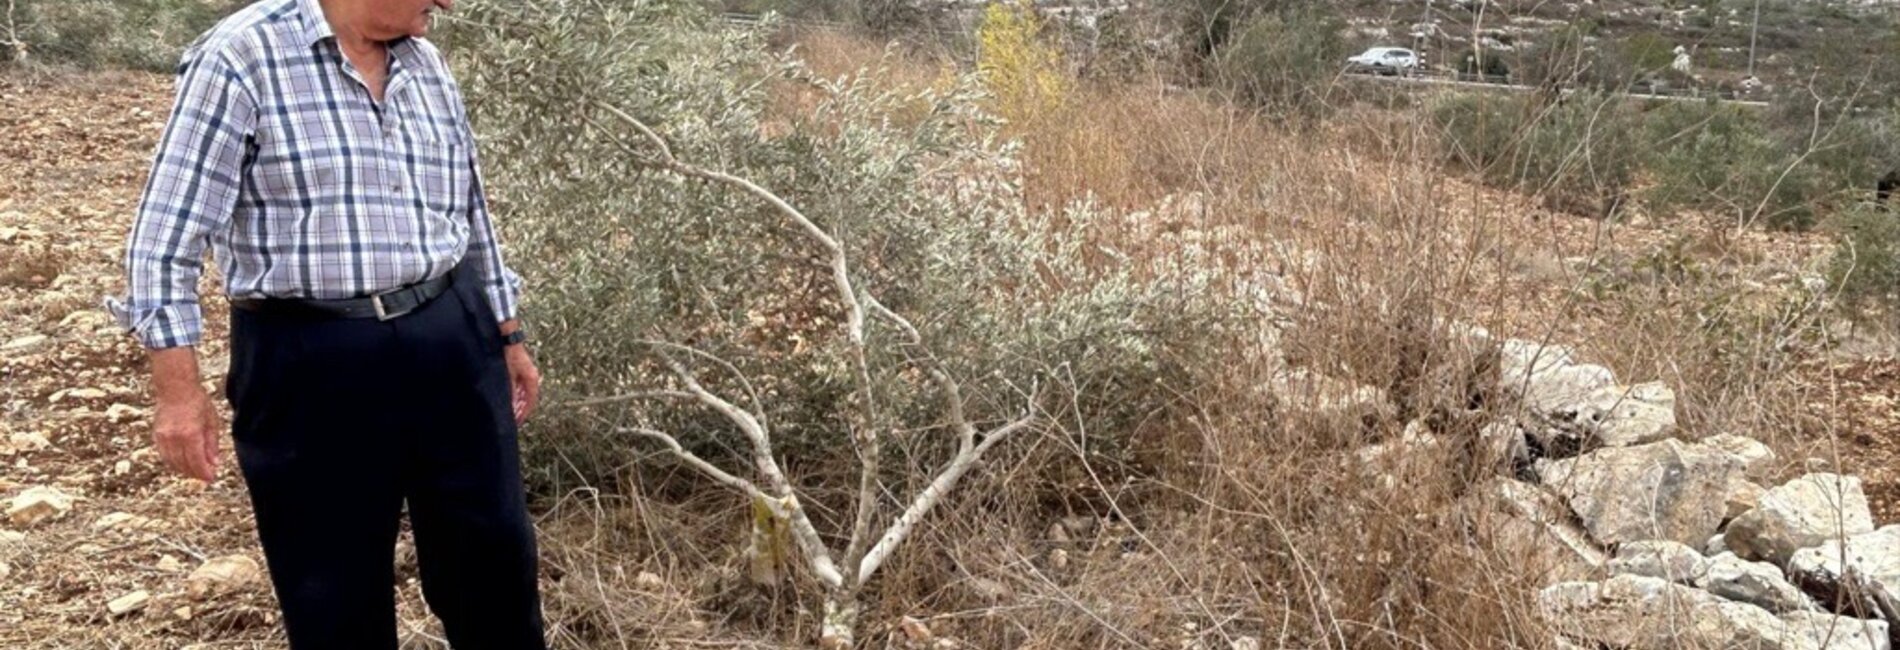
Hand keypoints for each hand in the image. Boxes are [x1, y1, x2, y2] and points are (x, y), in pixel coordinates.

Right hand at [149, 347, 220, 481]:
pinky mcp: (156, 435)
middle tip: (205, 476)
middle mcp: (174, 438)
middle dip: (195, 473)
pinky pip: (165, 455)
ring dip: (184, 470)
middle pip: (184, 464)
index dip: (204, 473)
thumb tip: (214, 462)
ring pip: (172, 462)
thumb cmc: (197, 402)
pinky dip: (174, 462)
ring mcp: (163, 437)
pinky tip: (183, 462)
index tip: (211, 478)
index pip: (196, 461)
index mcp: (190, 434)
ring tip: (195, 471)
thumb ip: (212, 444)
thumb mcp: (211, 421)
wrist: (175, 388)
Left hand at [504, 343, 539, 425]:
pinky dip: (511, 394)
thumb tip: (510, 406)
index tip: (516, 422)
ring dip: (515, 402)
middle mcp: (529, 376)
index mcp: (531, 378)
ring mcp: (523, 371)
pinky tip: (503, 397)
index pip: (531, 401)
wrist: (504, 334)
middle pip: (527, 397)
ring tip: (507, 411)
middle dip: (519, 409)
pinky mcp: (515, 368)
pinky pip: (515, 386)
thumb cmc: (508, 352)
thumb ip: (509, 391)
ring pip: (521, 392)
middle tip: (511, 420)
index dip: (524, 413)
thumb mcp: (508, 375)